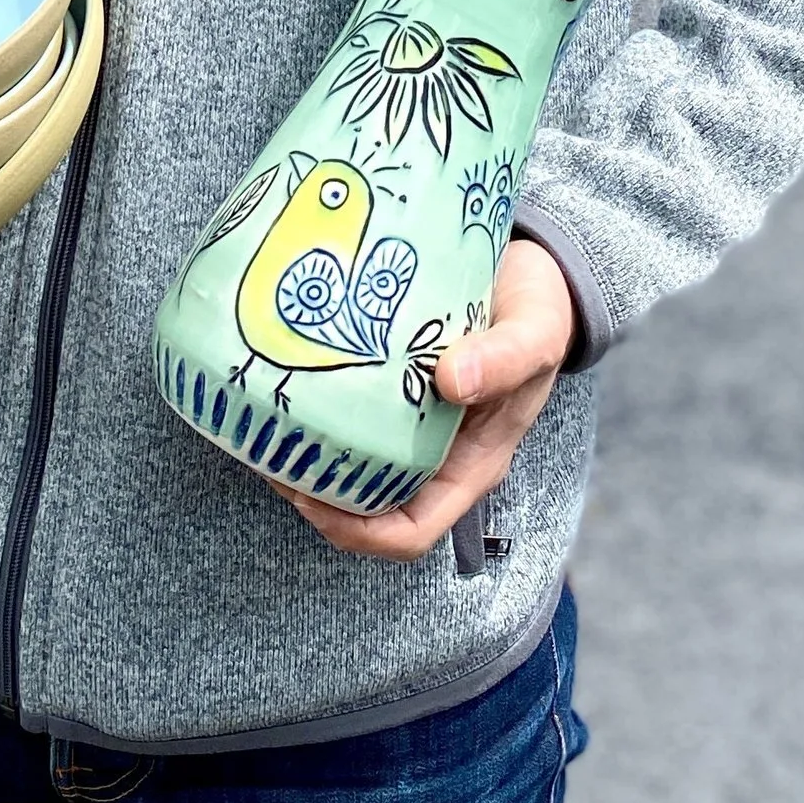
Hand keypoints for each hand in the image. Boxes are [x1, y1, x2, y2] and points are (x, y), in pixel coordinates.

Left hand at [279, 238, 570, 561]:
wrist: (535, 271)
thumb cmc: (540, 310)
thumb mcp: (535, 332)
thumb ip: (504, 357)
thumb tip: (452, 379)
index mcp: (471, 464)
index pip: (410, 531)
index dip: (355, 530)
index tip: (307, 495)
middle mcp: (437, 453)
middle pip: (366, 506)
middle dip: (313, 493)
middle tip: (266, 451)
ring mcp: (413, 422)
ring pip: (351, 462)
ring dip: (306, 452)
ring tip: (262, 417)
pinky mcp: (394, 386)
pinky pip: (349, 411)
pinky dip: (316, 405)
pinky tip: (287, 372)